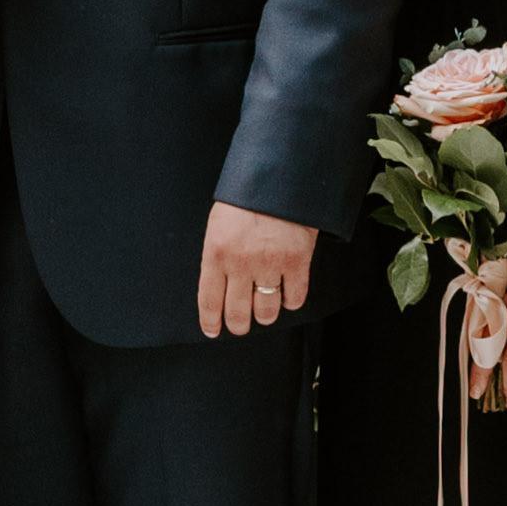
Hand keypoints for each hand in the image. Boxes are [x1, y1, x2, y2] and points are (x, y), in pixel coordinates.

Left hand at [197, 201, 320, 342]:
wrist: (280, 175)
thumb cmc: (247, 196)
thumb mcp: (219, 222)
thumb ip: (218, 254)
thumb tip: (219, 284)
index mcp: (216, 252)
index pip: (209, 300)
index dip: (211, 321)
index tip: (213, 331)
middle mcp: (241, 264)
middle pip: (238, 313)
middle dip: (239, 325)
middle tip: (241, 325)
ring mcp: (270, 265)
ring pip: (267, 311)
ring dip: (266, 316)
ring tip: (265, 312)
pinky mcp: (297, 262)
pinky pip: (295, 297)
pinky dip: (291, 301)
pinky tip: (288, 296)